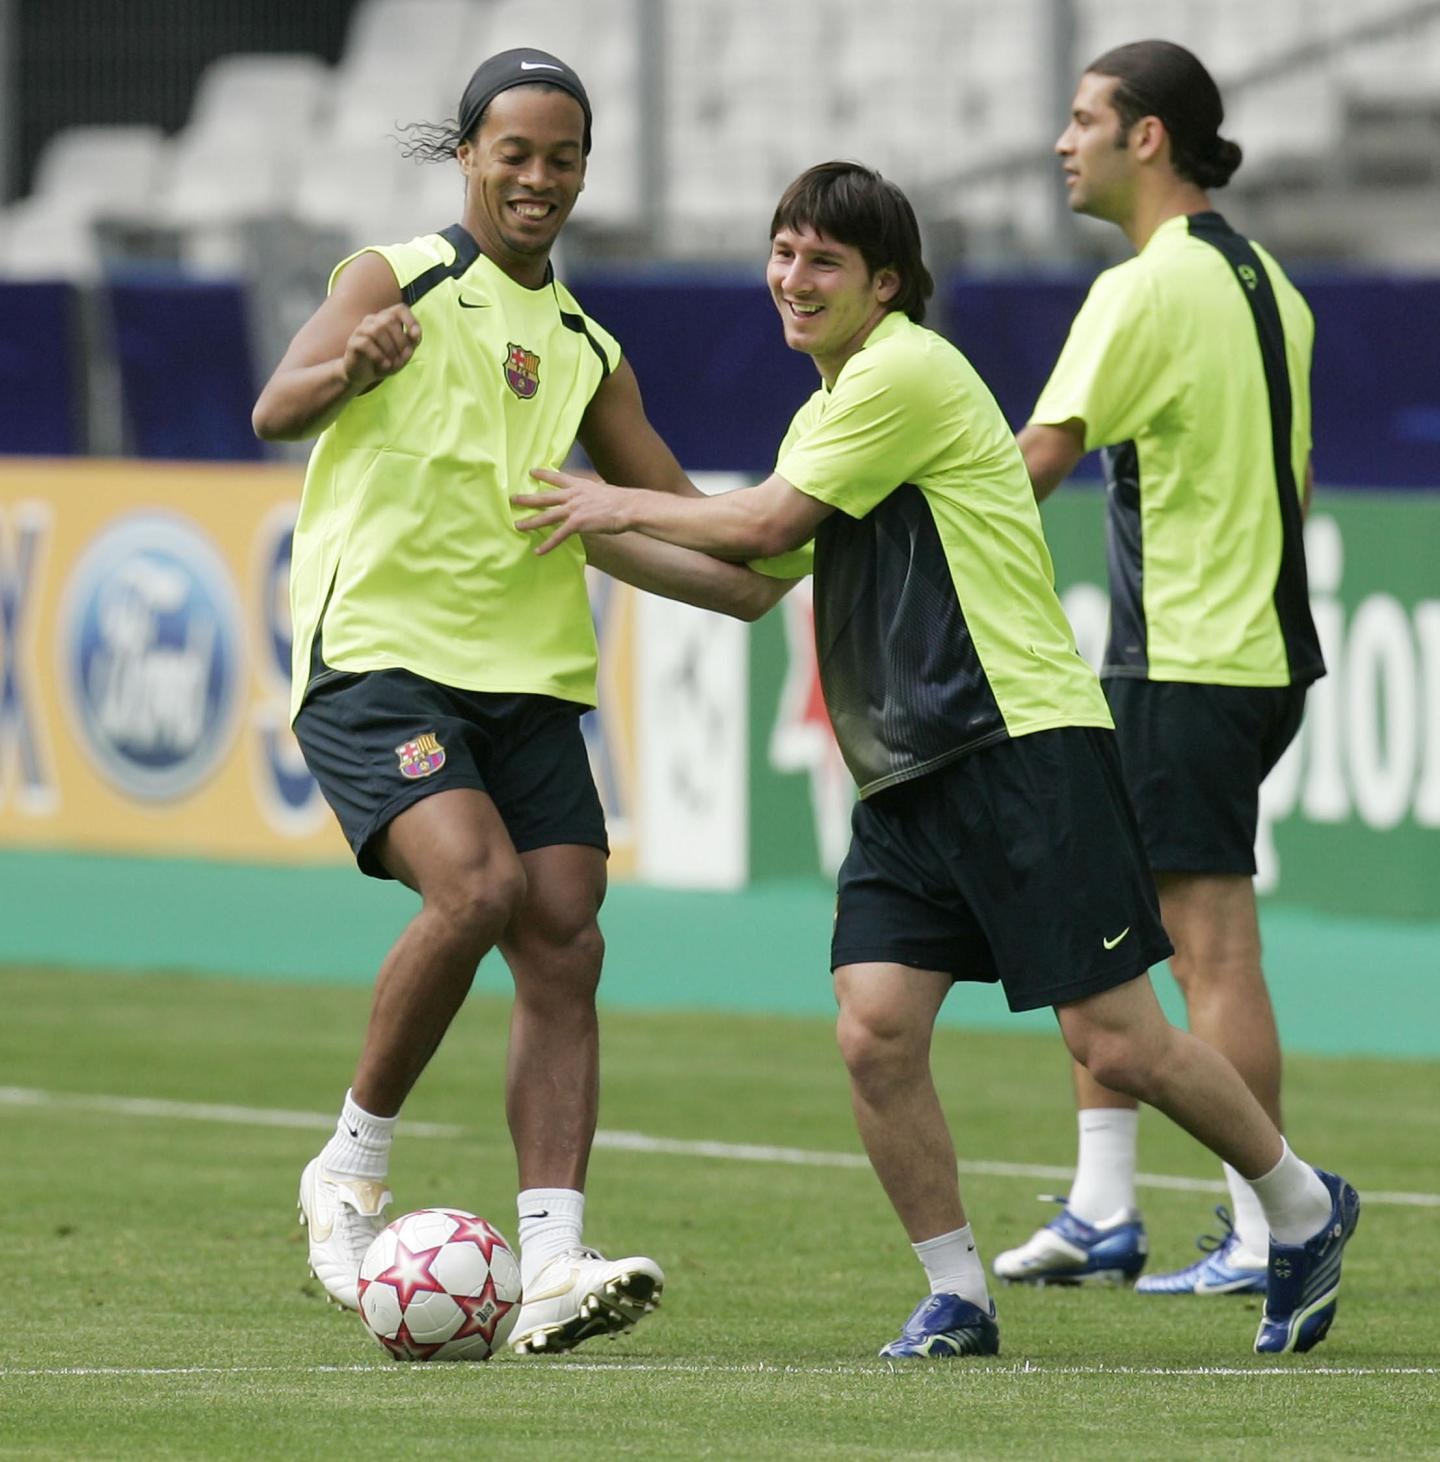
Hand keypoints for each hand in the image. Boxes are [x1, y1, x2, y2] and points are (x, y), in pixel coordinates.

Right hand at [343, 304, 420, 389]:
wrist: (363, 375)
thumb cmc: (385, 362)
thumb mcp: (402, 357)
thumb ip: (410, 347)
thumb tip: (414, 336)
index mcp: (387, 320)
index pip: (400, 309)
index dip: (411, 320)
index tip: (416, 336)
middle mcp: (373, 320)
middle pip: (390, 320)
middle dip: (400, 341)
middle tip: (402, 358)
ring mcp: (361, 329)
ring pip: (377, 330)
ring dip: (389, 349)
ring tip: (392, 363)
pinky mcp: (353, 342)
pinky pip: (366, 342)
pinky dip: (378, 355)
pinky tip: (384, 365)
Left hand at [514, 468, 630, 554]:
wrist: (629, 507)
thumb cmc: (621, 501)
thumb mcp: (603, 491)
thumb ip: (592, 494)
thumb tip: (594, 497)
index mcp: (580, 485)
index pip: (557, 478)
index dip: (543, 474)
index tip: (531, 472)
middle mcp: (573, 495)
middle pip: (544, 497)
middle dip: (527, 499)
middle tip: (512, 499)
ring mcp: (574, 509)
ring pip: (546, 516)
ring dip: (530, 522)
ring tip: (517, 526)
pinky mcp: (577, 524)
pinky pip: (558, 535)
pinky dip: (548, 544)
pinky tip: (538, 551)